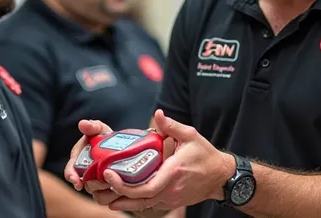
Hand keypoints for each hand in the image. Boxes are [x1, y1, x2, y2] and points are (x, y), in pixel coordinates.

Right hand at [63, 119, 120, 203]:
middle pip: (86, 184)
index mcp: (79, 160)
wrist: (124, 148)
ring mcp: (96, 184)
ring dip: (105, 191)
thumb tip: (83, 124)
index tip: (76, 181)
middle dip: (94, 184)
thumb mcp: (100, 130)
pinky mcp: (107, 192)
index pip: (70, 171)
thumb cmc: (106, 138)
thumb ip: (92, 126)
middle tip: (105, 181)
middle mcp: (85, 174)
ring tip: (115, 185)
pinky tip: (121, 191)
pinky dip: (114, 196)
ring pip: (97, 195)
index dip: (71, 176)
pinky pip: (108, 199)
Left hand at [102, 110, 234, 212]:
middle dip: (117, 196)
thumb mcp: (191, 135)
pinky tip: (122, 197)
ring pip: (142, 206)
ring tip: (104, 196)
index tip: (109, 174)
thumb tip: (158, 114)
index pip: (145, 188)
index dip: (124, 185)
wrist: (220, 176)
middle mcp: (170, 189)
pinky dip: (135, 202)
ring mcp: (171, 198)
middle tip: (100, 186)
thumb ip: (171, 126)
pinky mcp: (172, 201)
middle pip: (139, 200)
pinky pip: (149, 204)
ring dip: (123, 203)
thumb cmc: (205, 155)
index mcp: (172, 172)